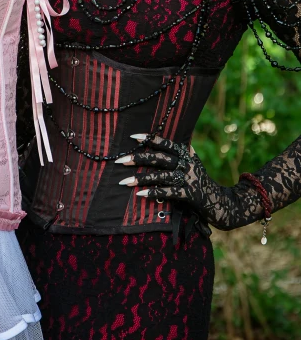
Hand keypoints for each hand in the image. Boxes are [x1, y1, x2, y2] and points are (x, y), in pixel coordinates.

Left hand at [115, 134, 263, 230]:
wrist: (220, 202)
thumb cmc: (201, 181)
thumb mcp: (193, 164)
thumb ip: (182, 153)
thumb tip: (167, 142)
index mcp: (186, 154)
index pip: (165, 143)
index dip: (149, 139)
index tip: (132, 136)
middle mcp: (186, 164)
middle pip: (159, 159)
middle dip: (138, 158)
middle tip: (119, 160)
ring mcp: (188, 179)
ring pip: (160, 176)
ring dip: (141, 179)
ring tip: (124, 181)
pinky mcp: (189, 194)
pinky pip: (168, 193)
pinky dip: (154, 193)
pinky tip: (140, 194)